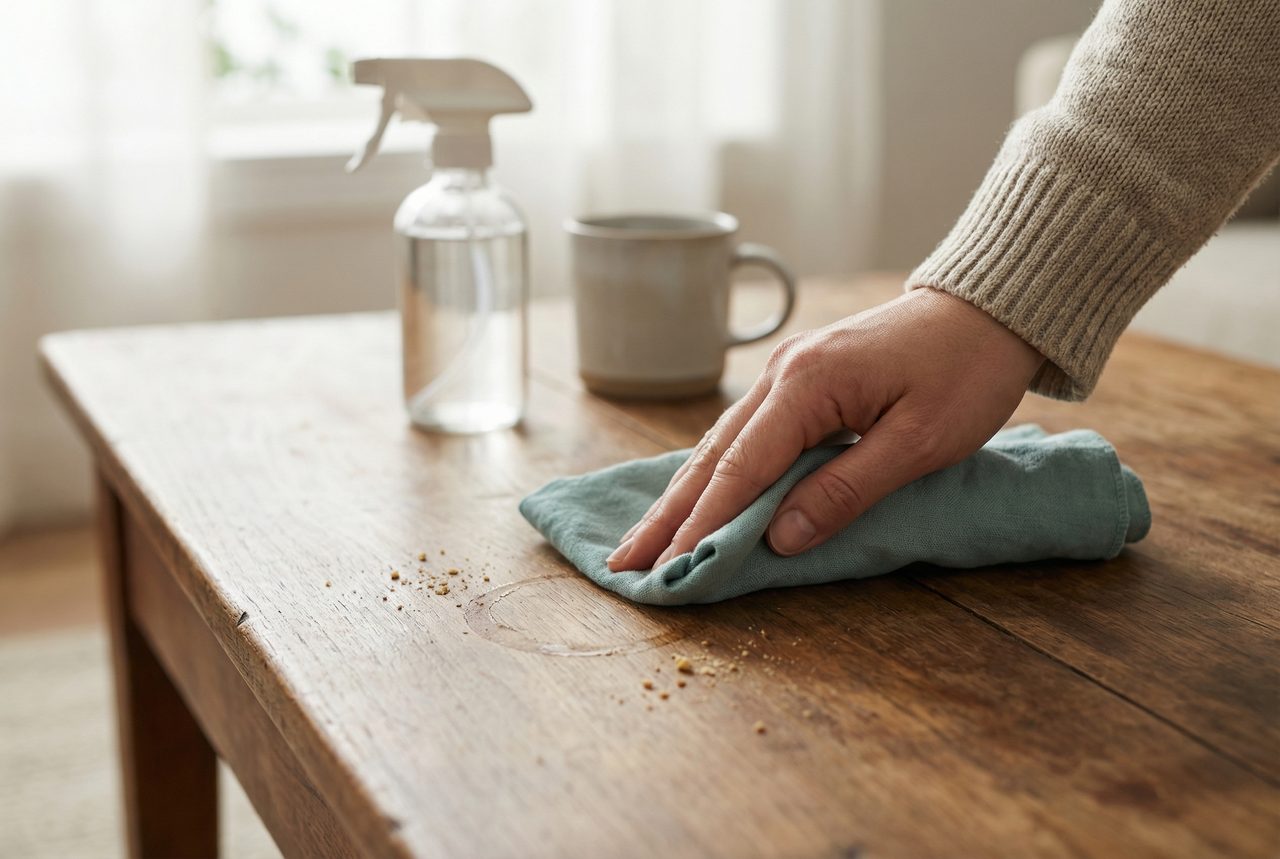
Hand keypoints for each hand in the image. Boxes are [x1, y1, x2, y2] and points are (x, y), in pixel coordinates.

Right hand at [606, 288, 1043, 570]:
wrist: (986, 309)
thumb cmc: (965, 373)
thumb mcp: (920, 442)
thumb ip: (846, 489)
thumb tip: (779, 538)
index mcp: (808, 386)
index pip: (741, 469)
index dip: (703, 524)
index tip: (668, 568)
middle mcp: (783, 375)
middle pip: (712, 456)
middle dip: (668, 514)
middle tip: (624, 562)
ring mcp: (786, 374)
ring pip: (719, 445)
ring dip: (681, 496)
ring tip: (643, 540)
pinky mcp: (799, 380)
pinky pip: (743, 435)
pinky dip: (713, 473)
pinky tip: (692, 498)